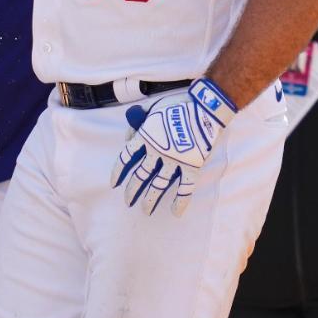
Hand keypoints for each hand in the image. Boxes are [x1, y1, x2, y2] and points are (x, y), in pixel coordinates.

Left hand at [113, 79, 236, 215]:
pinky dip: (181, 201)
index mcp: (145, 137)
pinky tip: (176, 212)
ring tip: (145, 210)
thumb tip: (128, 138)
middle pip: (140, 175)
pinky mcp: (192, 166)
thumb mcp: (152, 108)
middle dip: (132, 190)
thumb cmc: (177, 105)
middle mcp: (157, 152)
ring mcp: (175, 161)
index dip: (118, 171)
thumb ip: (138, 123)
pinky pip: (185, 187)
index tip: (114, 183)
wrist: (204, 107)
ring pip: (159, 185)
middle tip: (128, 201)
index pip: (125, 158)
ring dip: (151, 199)